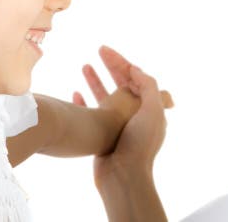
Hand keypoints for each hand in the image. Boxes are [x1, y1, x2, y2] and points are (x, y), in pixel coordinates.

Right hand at [73, 46, 173, 189]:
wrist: (123, 176)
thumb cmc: (138, 142)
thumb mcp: (151, 108)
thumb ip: (147, 85)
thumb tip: (136, 70)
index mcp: (149, 109)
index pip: (136, 78)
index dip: (122, 62)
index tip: (106, 51)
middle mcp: (135, 116)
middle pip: (122, 84)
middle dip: (111, 66)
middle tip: (99, 50)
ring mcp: (118, 126)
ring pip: (106, 96)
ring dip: (96, 80)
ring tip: (84, 65)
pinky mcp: (102, 137)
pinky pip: (92, 113)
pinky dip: (85, 102)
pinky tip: (75, 93)